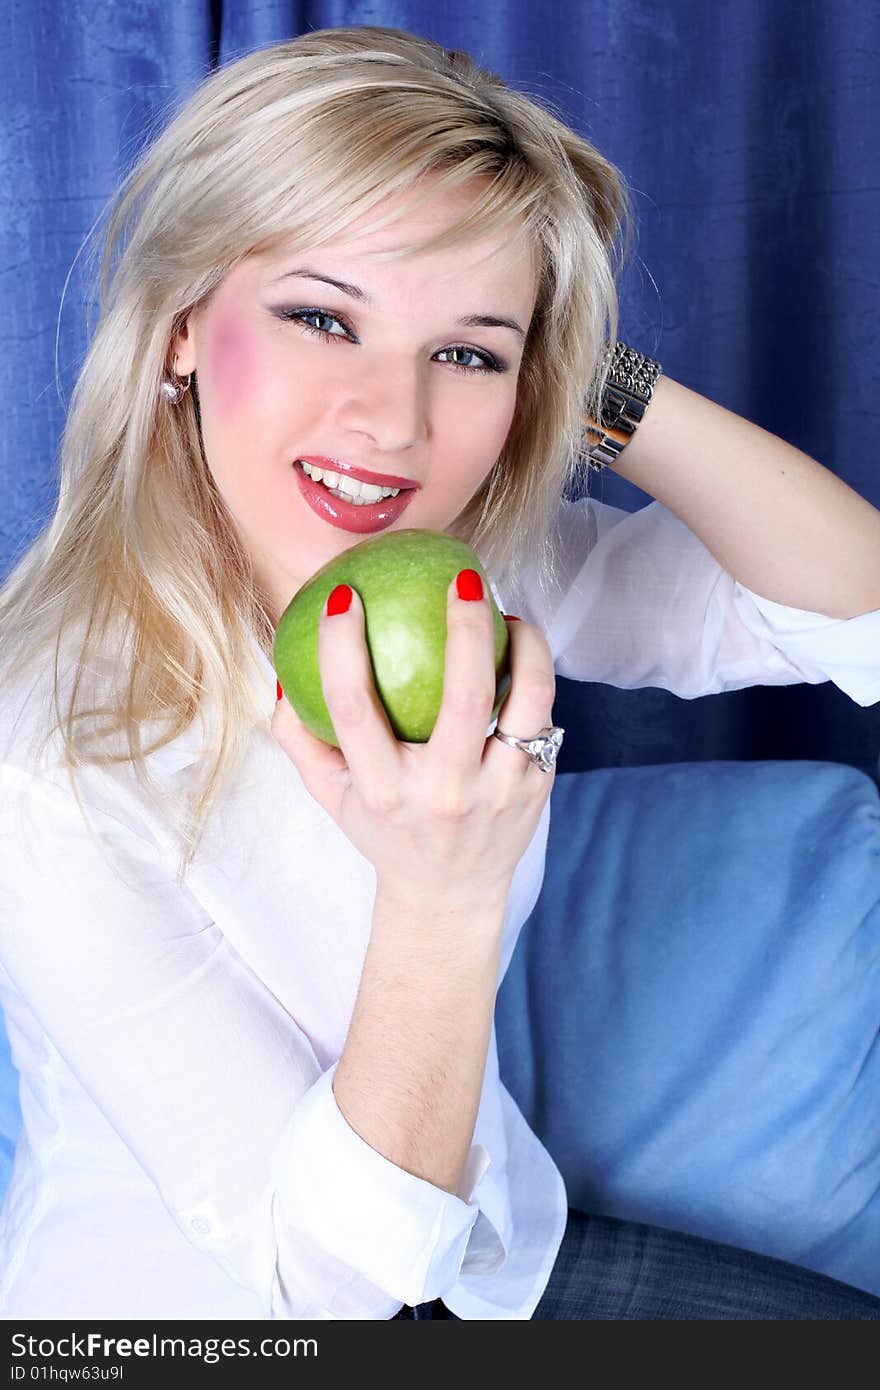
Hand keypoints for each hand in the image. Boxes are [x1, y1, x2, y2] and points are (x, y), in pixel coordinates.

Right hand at [270, 575, 557, 909]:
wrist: (449, 897)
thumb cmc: (384, 832)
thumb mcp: (329, 798)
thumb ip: (298, 739)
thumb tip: (279, 673)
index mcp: (382, 791)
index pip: (353, 709)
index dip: (342, 647)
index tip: (343, 595)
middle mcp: (443, 793)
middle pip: (460, 696)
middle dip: (464, 627)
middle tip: (460, 578)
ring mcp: (497, 792)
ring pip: (522, 700)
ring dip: (522, 644)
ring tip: (505, 607)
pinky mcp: (535, 788)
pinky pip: (542, 714)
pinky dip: (535, 669)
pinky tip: (521, 641)